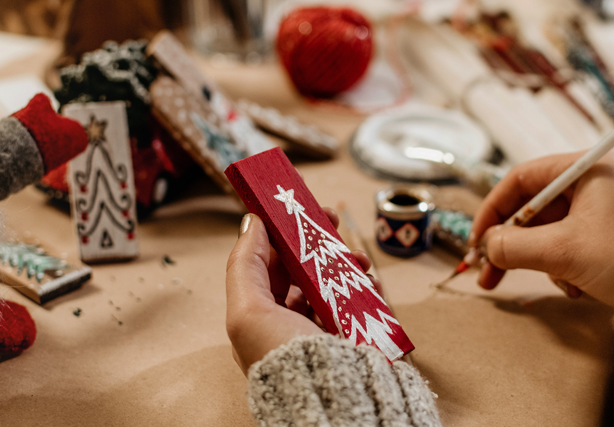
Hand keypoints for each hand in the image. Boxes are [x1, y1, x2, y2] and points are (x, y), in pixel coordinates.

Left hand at [226, 209, 377, 374]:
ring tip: (356, 256)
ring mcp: (321, 329)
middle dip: (313, 241)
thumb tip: (250, 222)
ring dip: (342, 261)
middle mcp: (288, 323)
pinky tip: (369, 280)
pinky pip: (356, 300)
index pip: (267, 265)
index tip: (295, 210)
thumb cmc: (282, 361)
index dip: (278, 234)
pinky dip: (363, 285)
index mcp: (259, 318)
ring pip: (330, 281)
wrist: (331, 403)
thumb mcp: (247, 312)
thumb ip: (245, 265)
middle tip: (330, 219)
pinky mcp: (350, 335)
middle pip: (300, 269)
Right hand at [469, 151, 613, 306]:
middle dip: (510, 243)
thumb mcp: (563, 251)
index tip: (477, 238)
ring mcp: (608, 207)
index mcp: (588, 168)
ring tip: (551, 284)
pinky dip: (563, 265)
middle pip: (534, 207)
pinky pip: (572, 243)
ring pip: (551, 229)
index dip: (493, 209)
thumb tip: (486, 247)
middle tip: (488, 270)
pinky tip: (575, 287)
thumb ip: (513, 246)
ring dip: (539, 259)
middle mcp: (598, 182)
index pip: (522, 179)